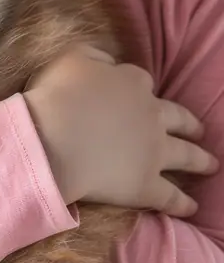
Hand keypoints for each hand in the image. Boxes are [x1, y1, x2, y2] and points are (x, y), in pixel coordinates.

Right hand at [23, 47, 218, 216]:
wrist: (54, 138)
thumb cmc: (58, 95)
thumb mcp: (73, 58)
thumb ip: (95, 56)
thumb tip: (108, 63)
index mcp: (132, 83)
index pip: (142, 82)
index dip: (139, 88)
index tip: (137, 94)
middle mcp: (151, 115)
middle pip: (178, 118)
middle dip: (190, 124)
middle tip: (200, 130)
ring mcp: (154, 151)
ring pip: (186, 155)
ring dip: (201, 160)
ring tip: (212, 164)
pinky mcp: (146, 185)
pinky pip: (171, 196)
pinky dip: (183, 202)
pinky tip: (192, 206)